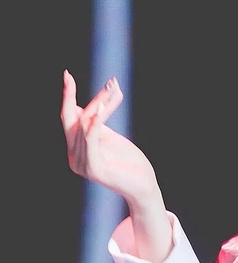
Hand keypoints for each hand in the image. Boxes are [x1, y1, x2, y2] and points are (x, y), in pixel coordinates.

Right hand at [60, 70, 157, 205]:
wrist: (145, 187)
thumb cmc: (131, 163)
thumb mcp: (109, 138)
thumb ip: (95, 125)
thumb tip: (85, 107)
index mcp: (76, 152)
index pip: (69, 119)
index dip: (68, 96)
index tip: (68, 75)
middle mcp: (74, 159)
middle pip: (78, 119)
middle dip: (94, 98)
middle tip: (112, 83)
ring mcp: (81, 165)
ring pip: (87, 124)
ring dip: (103, 104)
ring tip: (116, 90)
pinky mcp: (93, 168)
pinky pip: (91, 137)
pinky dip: (96, 120)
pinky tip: (102, 106)